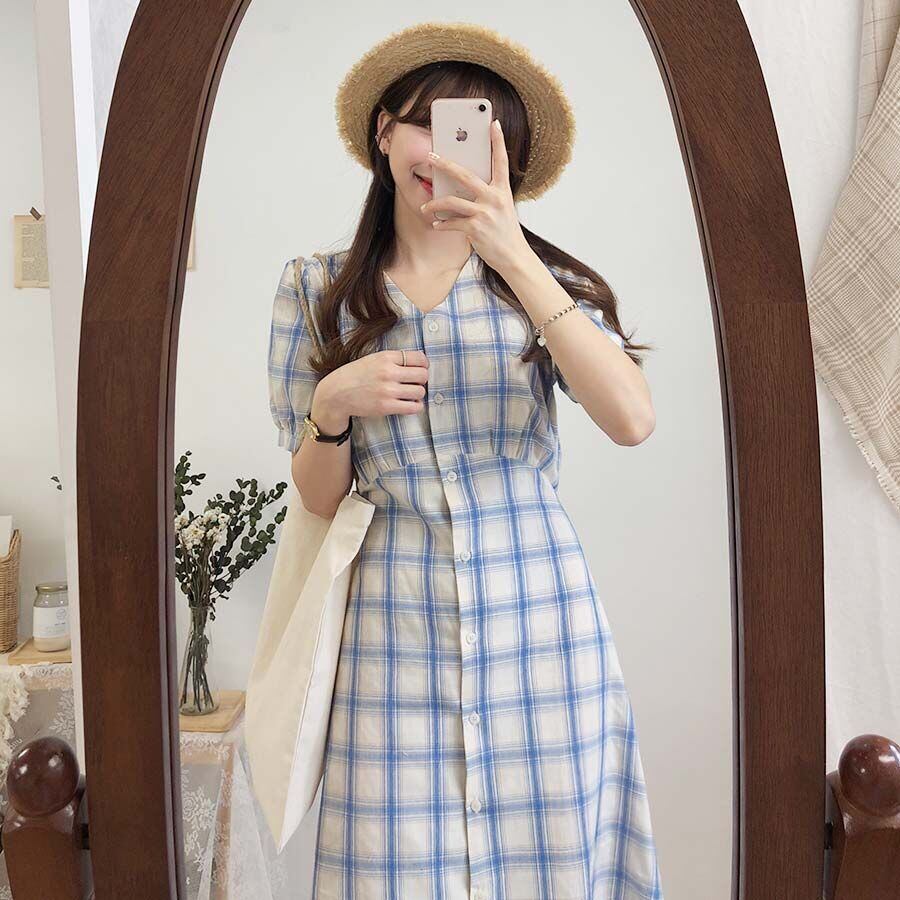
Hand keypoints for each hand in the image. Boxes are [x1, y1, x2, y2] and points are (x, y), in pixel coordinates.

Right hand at [314, 349, 428, 419]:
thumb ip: (394, 360)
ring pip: (420, 392)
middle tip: (414, 383)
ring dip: (418, 394)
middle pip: (423, 375)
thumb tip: (420, 364)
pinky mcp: (386, 406)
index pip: (419, 358)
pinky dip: (415, 406)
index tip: (419, 370)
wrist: (336, 393)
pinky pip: (414, 407)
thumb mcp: (373, 359)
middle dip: (421, 380)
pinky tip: (408, 404)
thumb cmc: (356, 375)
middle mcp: (388, 372)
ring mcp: (387, 390)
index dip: (424, 365)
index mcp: (386, 357)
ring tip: (409, 395)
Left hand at [420, 119, 532, 273]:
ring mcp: (484, 213)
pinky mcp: (475, 229)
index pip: (501, 161)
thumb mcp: (502, 209)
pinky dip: (441, 224)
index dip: (498, 141)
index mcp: (503, 190)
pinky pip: (451, 223)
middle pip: (465, 175)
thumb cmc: (506, 233)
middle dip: (445, 164)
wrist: (514, 257)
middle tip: (431, 157)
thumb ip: (487, 196)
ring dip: (434, 204)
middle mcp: (494, 198)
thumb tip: (462, 188)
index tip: (494, 123)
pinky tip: (436, 224)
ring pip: (451, 201)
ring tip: (425, 208)